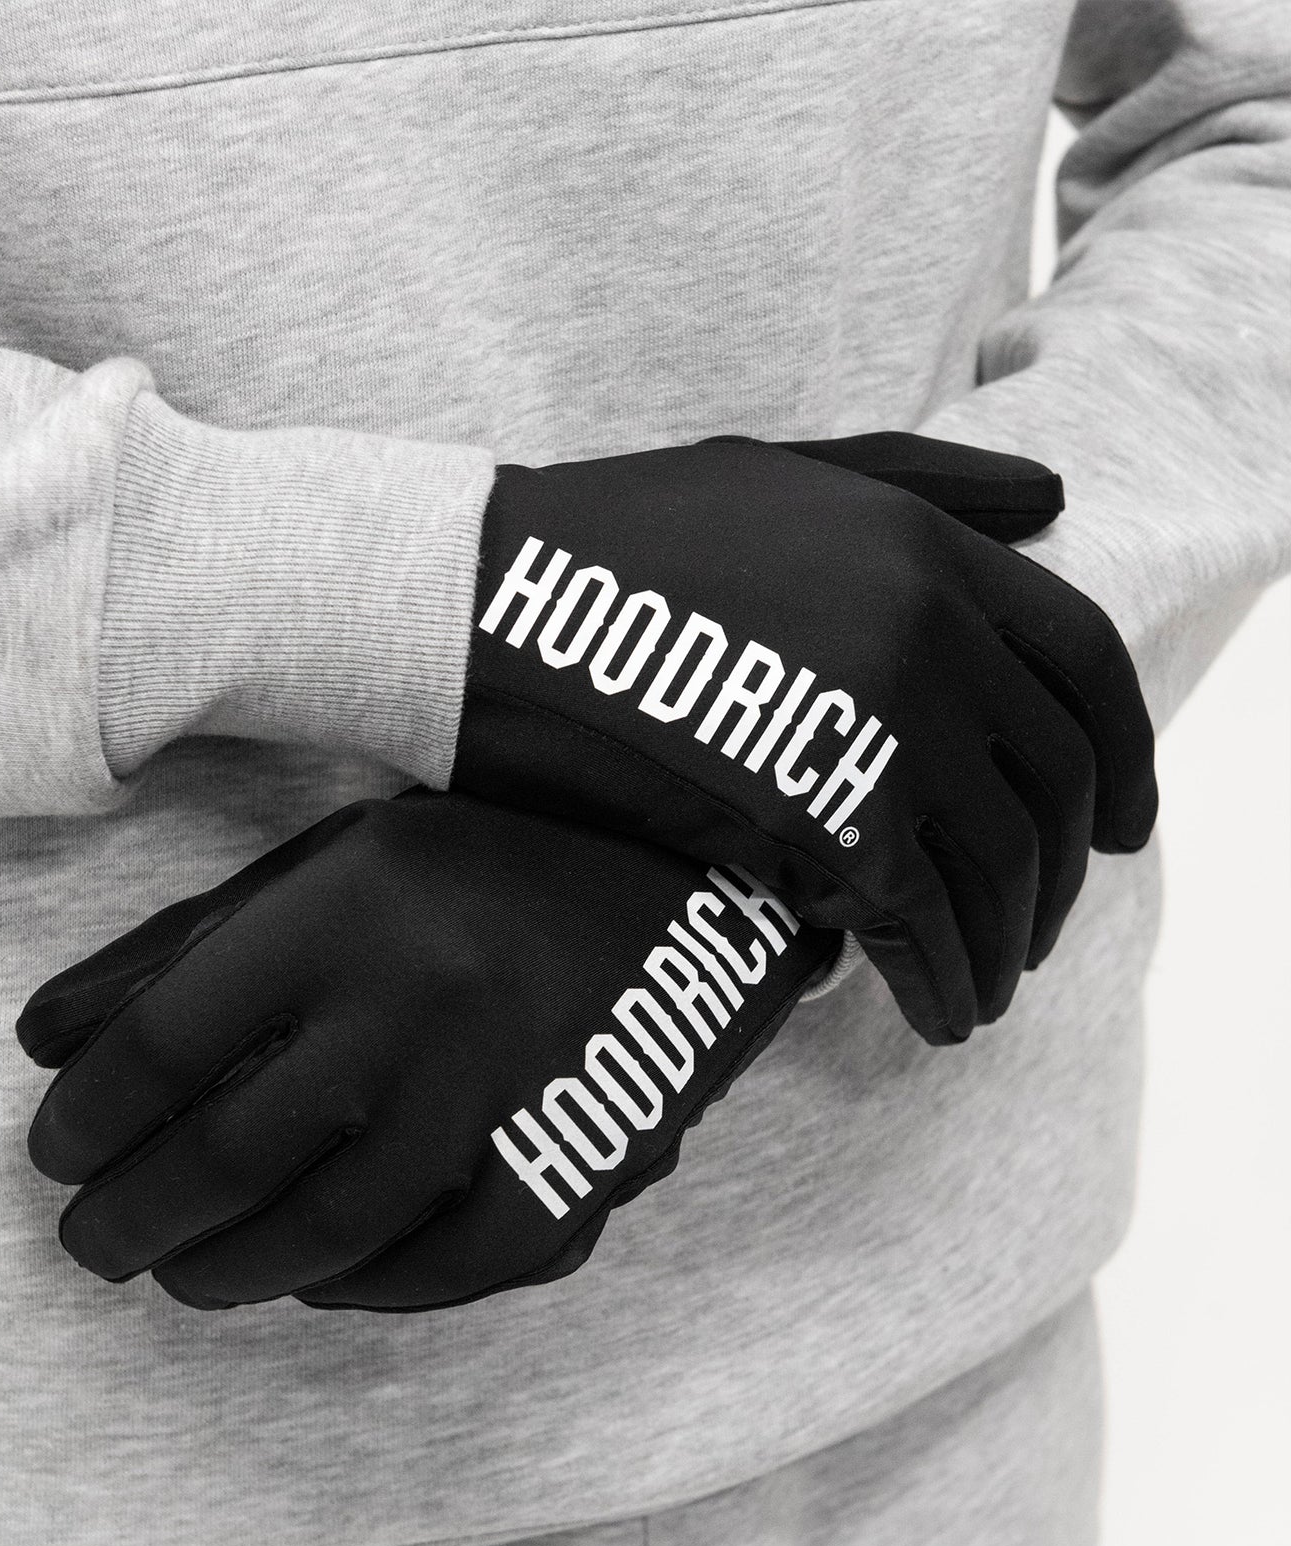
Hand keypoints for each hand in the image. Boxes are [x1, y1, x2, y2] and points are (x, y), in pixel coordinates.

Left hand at [17, 790, 838, 1311]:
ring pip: (332, 1230)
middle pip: (229, 1153)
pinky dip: (373, 1288)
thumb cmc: (484, 854)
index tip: (58, 1154)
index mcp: (348, 903)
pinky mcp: (582, 1156)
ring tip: (186, 1277)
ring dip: (233, 1273)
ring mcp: (507, 1088)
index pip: (166, 1042)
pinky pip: (454, 1263)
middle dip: (131, 1220)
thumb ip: (188, 942)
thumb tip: (51, 1041)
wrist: (690, 865)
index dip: (88, 1117)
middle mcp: (422, 997)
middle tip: (95, 1244)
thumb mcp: (332, 858)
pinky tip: (323, 1281)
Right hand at [451, 431, 1156, 1043]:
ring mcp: (877, 722)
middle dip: (1061, 875)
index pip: (1086, 665)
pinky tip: (936, 1011)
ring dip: (1008, 945)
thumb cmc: (611, 540)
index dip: (1128, 757)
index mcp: (926, 544)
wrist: (476, 601)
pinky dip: (943, 977)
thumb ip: (922, 483)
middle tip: (1038, 931)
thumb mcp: (776, 473)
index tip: (1127, 827)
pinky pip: (920, 922)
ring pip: (1000, 866)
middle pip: (1058, 783)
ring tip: (982, 992)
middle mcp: (926, 627)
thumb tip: (1054, 494)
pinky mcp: (812, 816)